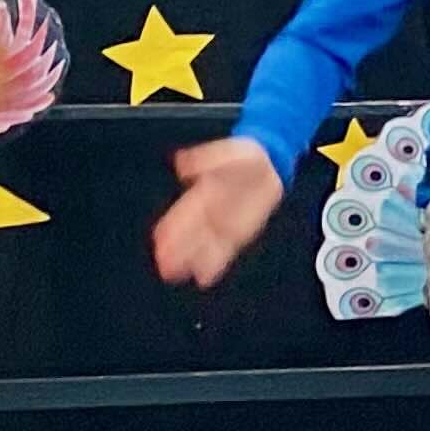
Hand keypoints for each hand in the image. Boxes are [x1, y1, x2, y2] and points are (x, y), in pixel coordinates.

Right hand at [151, 138, 285, 285]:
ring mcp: (224, 223)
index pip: (181, 214)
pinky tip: (204, 278)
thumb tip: (181, 163)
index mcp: (202, 193)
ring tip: (175, 276)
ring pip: (203, 245)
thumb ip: (206, 158)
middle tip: (164, 267)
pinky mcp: (240, 231)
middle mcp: (209, 212)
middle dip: (176, 250)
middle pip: (189, 234)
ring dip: (189, 261)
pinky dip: (213, 264)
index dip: (171, 228)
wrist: (270, 161)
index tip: (159, 242)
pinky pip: (224, 249)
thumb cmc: (245, 155)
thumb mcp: (228, 151)